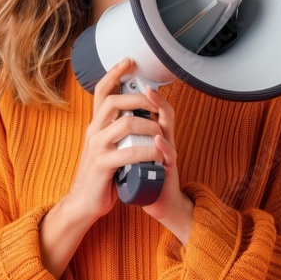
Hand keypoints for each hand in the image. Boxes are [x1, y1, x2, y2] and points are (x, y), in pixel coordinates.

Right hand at [60, 57, 165, 225]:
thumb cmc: (102, 174)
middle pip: (113, 100)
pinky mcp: (103, 165)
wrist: (84, 202)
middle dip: (138, 97)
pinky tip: (158, 153)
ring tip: (160, 131)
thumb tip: (138, 113)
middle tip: (155, 102)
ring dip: (147, 124)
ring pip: (124, 123)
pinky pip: (128, 152)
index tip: (128, 61)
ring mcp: (97, 147)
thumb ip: (118, 131)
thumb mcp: (108, 146)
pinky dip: (147, 150)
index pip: (102, 91)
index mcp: (96, 125)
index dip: (114, 73)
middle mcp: (94, 131)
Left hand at [140, 85, 193, 243]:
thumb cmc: (142, 176)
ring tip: (152, 103)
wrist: (157, 203)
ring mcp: (165, 155)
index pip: (149, 108)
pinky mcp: (167, 172)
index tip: (132, 76)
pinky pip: (168, 157)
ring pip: (168, 130)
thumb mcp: (131, 150)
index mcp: (148, 134)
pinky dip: (163, 148)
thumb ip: (127, 134)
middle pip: (163, 113)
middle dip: (154, 99)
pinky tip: (158, 141)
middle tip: (145, 86)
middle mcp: (160, 140)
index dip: (141, 92)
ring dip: (160, 116)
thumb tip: (112, 117)